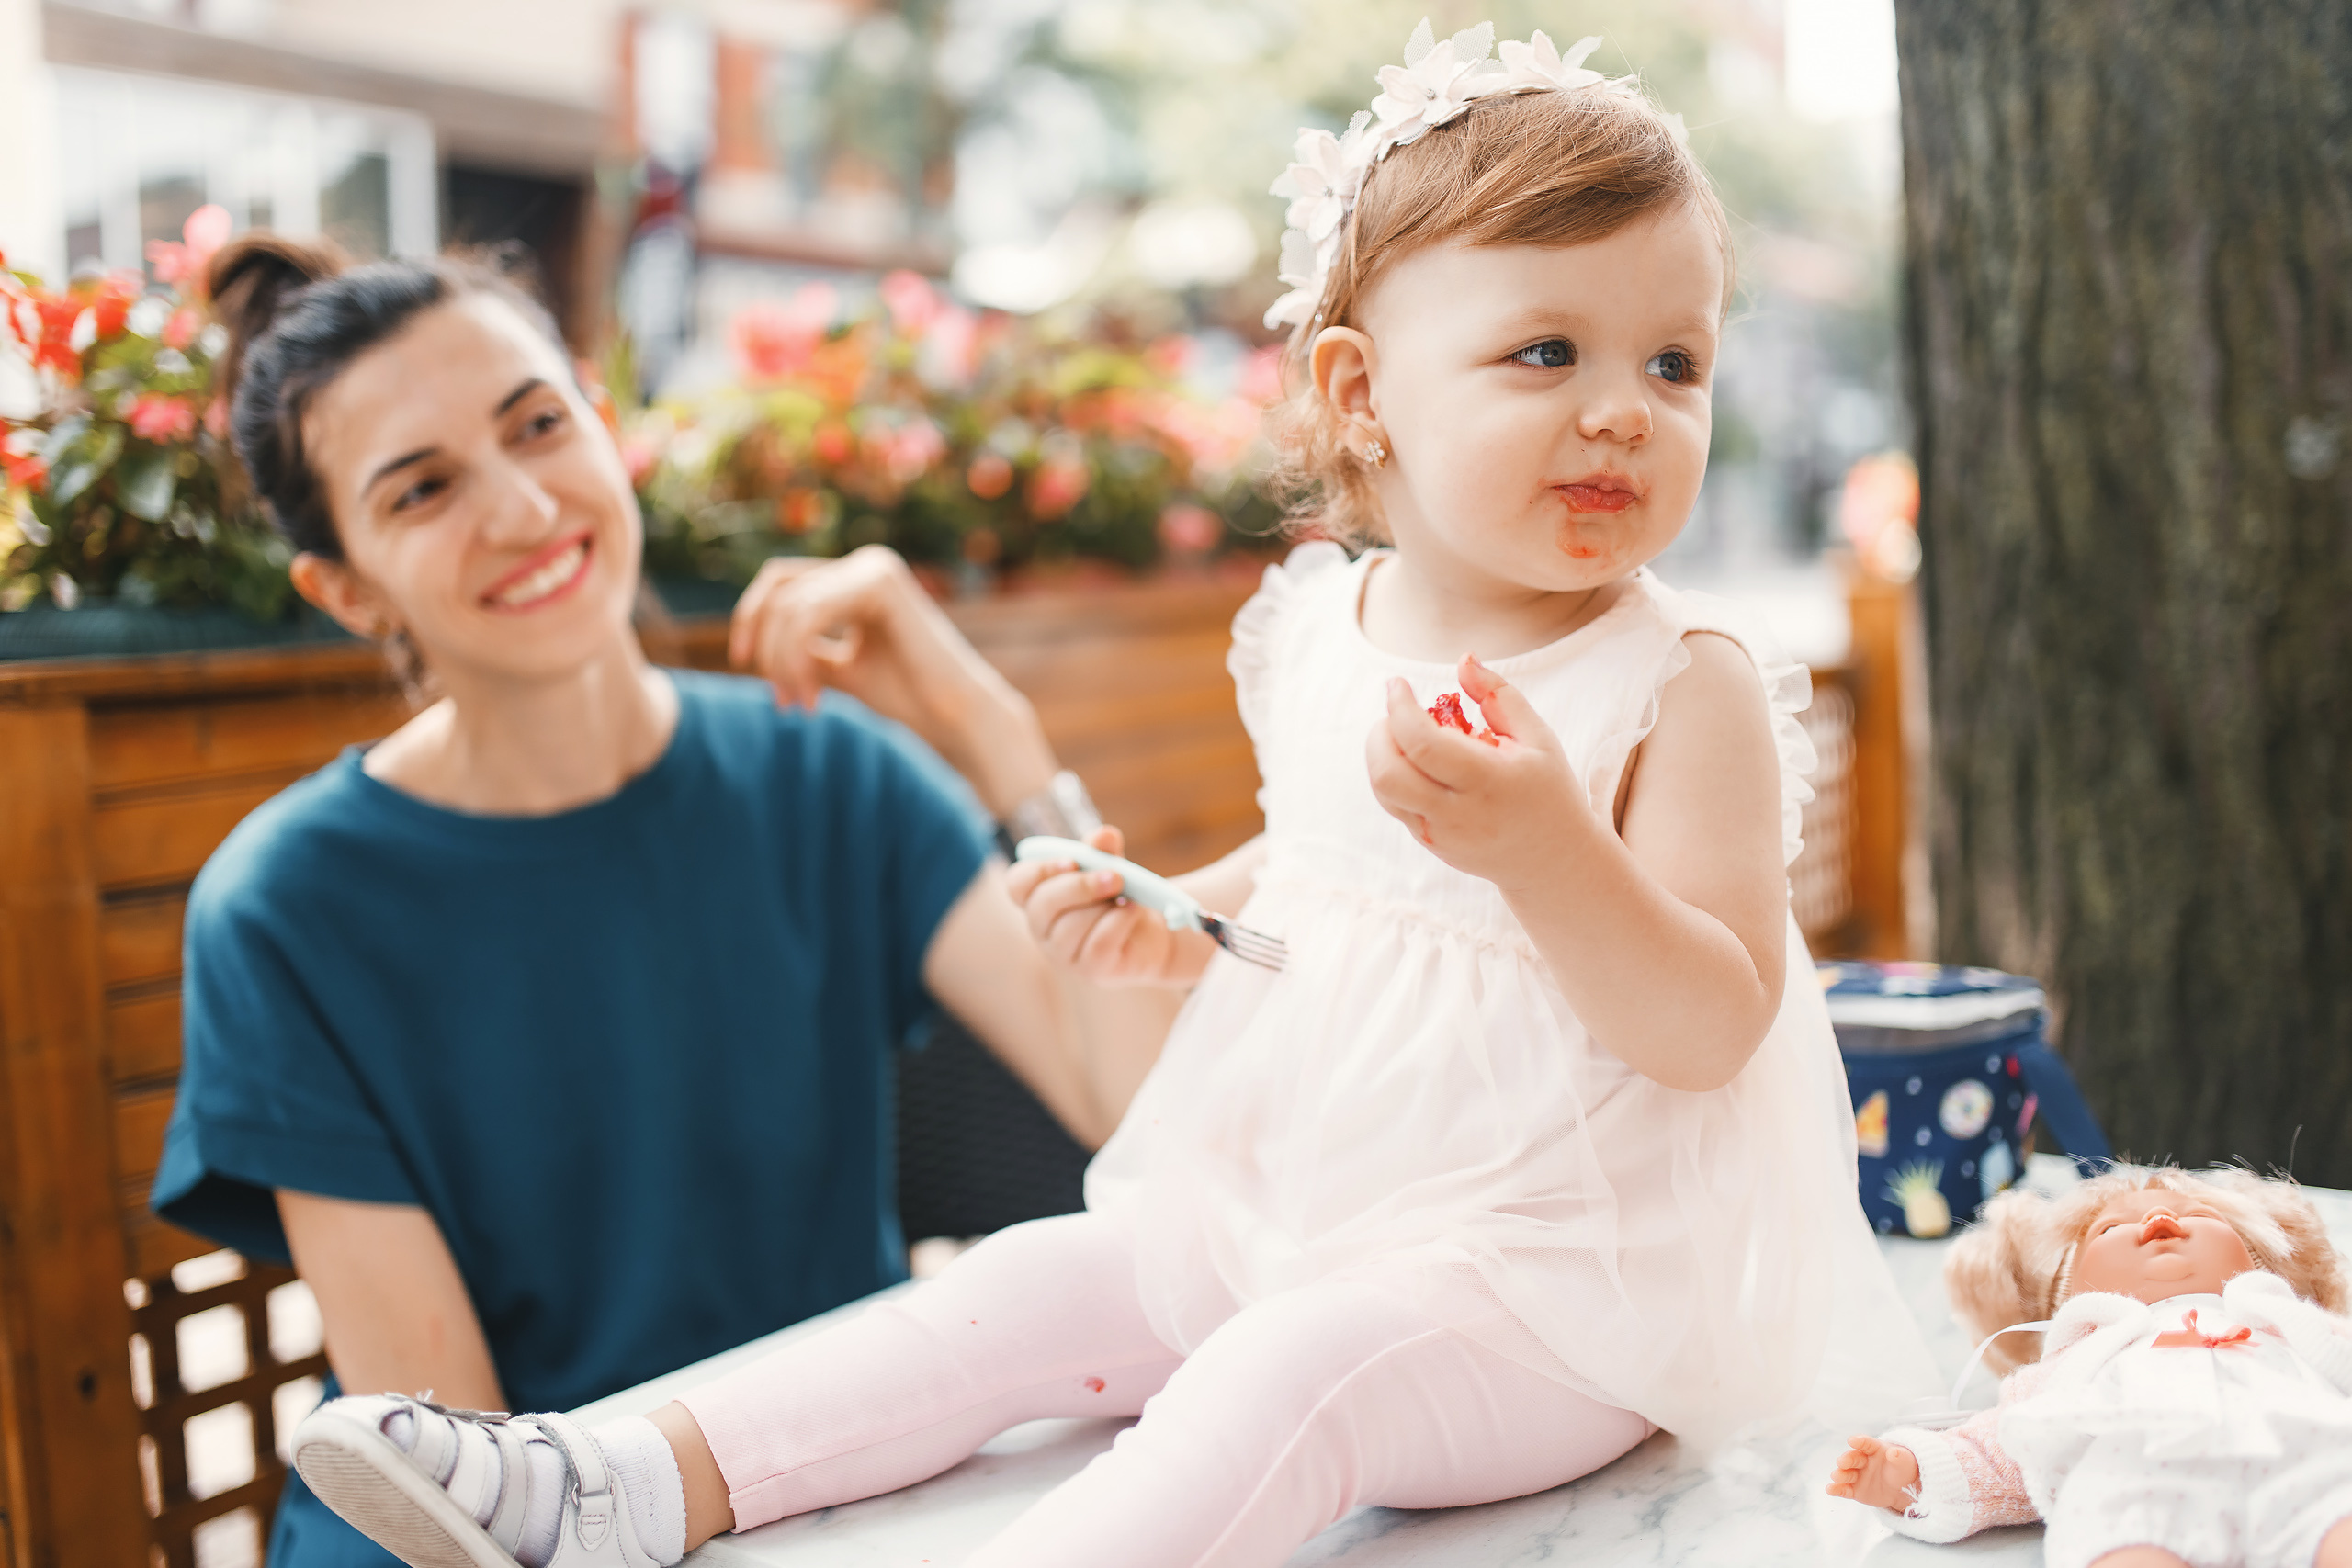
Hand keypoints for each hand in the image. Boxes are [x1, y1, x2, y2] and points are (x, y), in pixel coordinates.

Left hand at [727, 545, 1054, 814]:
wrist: (956, 715)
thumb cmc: (907, 696)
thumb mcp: (840, 668)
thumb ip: (805, 649)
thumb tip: (757, 643)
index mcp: (857, 577)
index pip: (782, 582)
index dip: (752, 619)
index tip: (744, 665)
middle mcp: (866, 563)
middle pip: (779, 589)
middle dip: (766, 648)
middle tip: (780, 701)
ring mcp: (874, 568)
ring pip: (791, 606)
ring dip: (782, 662)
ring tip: (799, 705)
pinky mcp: (880, 584)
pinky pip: (810, 614)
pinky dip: (796, 658)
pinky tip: (813, 697)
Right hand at [1003, 826, 1216, 988]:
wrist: (1153, 935)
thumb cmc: (1120, 897)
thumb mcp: (1111, 866)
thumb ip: (1103, 850)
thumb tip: (1104, 836)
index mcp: (1039, 897)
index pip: (1018, 884)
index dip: (1038, 871)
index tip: (1071, 860)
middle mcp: (1043, 929)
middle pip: (1042, 905)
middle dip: (1079, 886)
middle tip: (1116, 876)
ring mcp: (1063, 954)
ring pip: (1070, 927)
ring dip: (1105, 906)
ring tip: (1130, 897)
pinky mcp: (1089, 971)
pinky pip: (1098, 944)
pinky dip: (1119, 922)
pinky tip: (1133, 912)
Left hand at [1363, 654, 1594, 890]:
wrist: (1553, 860)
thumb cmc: (1547, 788)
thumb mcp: (1537, 737)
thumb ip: (1499, 695)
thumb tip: (1463, 659)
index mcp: (1489, 780)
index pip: (1424, 744)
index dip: (1399, 708)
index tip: (1396, 684)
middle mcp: (1460, 812)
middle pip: (1388, 775)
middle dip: (1378, 734)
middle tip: (1394, 712)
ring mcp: (1441, 834)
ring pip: (1384, 793)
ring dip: (1380, 755)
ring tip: (1403, 734)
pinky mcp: (1432, 845)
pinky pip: (1396, 806)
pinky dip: (1395, 776)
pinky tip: (1417, 762)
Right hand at [1824, 1434, 1919, 1510]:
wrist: (1902, 1489)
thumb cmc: (1902, 1470)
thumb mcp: (1906, 1463)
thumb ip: (1900, 1457)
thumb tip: (1894, 1452)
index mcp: (1874, 1449)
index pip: (1866, 1443)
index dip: (1859, 1441)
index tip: (1853, 1440)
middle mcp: (1862, 1460)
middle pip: (1852, 1458)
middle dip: (1846, 1459)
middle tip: (1842, 1462)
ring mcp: (1857, 1475)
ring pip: (1846, 1473)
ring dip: (1840, 1474)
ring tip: (1836, 1476)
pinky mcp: (1855, 1490)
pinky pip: (1845, 1489)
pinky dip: (1837, 1489)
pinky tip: (1830, 1489)